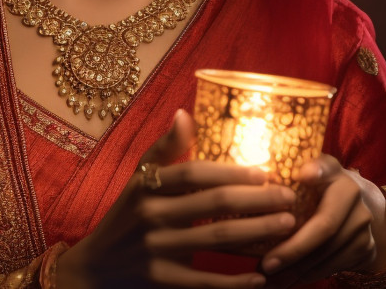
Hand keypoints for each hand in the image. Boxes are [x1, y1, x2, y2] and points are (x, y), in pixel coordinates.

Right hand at [57, 109, 298, 288]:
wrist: (96, 267)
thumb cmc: (127, 216)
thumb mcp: (138, 179)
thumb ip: (164, 148)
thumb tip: (184, 112)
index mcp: (146, 186)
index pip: (195, 172)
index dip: (232, 171)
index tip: (266, 172)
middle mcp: (150, 215)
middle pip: (213, 204)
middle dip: (257, 200)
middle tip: (289, 198)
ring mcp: (156, 250)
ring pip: (216, 238)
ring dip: (257, 232)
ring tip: (287, 226)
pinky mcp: (161, 280)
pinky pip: (206, 282)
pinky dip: (236, 282)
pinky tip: (262, 276)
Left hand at [257, 156, 385, 285]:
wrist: (358, 208)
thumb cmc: (320, 191)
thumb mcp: (311, 174)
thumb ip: (299, 171)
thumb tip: (292, 172)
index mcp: (336, 174)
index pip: (327, 168)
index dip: (318, 171)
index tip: (303, 174)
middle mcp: (355, 196)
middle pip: (325, 227)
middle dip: (293, 249)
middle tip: (266, 265)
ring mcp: (364, 224)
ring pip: (328, 253)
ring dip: (296, 270)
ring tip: (270, 280)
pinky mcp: (366, 247)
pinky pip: (334, 266)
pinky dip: (308, 276)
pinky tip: (287, 281)